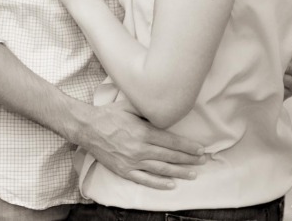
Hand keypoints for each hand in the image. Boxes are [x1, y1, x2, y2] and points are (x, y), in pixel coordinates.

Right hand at [81, 101, 205, 188]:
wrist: (88, 128)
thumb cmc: (110, 114)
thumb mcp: (130, 106)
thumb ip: (147, 109)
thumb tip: (164, 107)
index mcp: (143, 131)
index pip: (171, 141)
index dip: (187, 146)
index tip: (200, 149)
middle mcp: (140, 148)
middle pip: (170, 156)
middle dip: (188, 159)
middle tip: (203, 160)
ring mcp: (132, 161)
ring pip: (160, 169)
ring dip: (179, 172)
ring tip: (193, 173)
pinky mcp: (124, 170)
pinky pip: (144, 179)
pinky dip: (159, 184)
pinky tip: (171, 185)